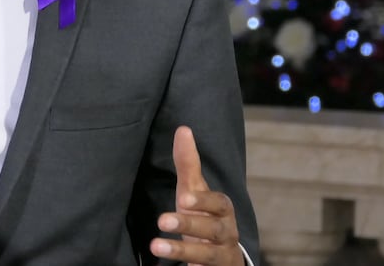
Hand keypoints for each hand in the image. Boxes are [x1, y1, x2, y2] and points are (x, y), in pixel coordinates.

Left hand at [150, 126, 243, 265]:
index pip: (219, 203)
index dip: (203, 201)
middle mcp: (227, 234)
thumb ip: (188, 164)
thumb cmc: (204, 216)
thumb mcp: (194, 192)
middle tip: (162, 221)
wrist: (222, 256)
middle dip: (188, 225)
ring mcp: (222, 256)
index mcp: (223, 211)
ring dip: (183, 250)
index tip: (183, 198)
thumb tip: (183, 129)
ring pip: (208, 254)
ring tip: (156, 246)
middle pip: (213, 229)